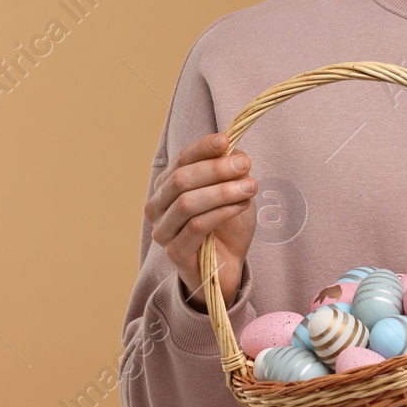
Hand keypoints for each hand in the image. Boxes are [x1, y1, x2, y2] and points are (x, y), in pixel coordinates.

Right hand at [144, 132, 258, 310]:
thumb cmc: (227, 224)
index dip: (202, 148)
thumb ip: (230, 170)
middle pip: (181, 180)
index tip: (226, 140)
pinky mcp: (174, 253)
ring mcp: (163, 231)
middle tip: (245, 165)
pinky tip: (242, 205)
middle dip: (216, 169)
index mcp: (167, 185)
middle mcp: (157, 206)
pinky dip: (222, 212)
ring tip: (250, 187)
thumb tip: (234, 152)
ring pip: (188, 203)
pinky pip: (197, 226)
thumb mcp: (232, 190)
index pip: (181, 159)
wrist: (227, 265)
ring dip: (222, 191)